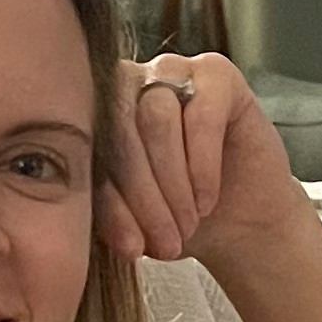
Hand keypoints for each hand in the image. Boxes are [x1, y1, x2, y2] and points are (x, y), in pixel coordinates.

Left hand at [102, 53, 313, 282]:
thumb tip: (80, 225)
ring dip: (173, 182)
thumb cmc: (177, 220)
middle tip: (166, 241)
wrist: (242, 223)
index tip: (132, 249)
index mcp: (93, 115)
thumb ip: (102, 213)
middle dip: (142, 194)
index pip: (87, 150)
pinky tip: (206, 200)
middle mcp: (127, 83)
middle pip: (119, 128)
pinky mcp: (215, 73)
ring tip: (187, 223)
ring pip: (156, 118)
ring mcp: (170, 71)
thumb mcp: (131, 224)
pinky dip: (203, 165)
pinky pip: (201, 114)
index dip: (109, 204)